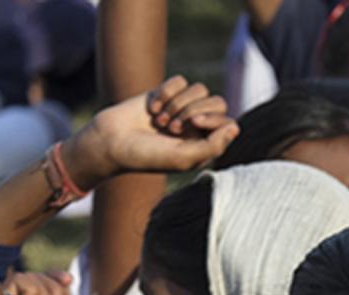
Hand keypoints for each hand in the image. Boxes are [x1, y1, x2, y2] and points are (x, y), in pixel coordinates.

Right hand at [64, 76, 239, 184]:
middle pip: (217, 101)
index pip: (227, 122)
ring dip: (178, 103)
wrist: (112, 140)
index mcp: (204, 144)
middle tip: (173, 126)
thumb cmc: (146, 156)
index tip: (194, 125)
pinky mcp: (167, 92)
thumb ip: (213, 146)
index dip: (214, 119)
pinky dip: (166, 92)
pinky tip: (152, 108)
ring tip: (160, 121)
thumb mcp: (182, 159)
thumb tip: (236, 127)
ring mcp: (182, 107)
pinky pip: (180, 81)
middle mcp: (196, 125)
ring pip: (200, 88)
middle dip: (195, 109)